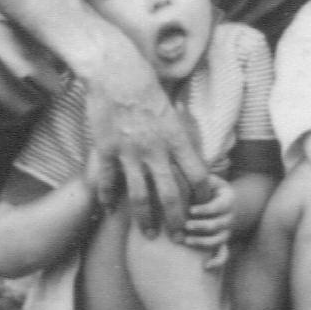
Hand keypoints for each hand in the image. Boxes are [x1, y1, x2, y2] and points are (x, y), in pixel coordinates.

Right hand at [77, 38, 208, 238]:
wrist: (115, 71)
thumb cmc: (146, 84)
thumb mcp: (172, 107)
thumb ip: (179, 130)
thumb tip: (191, 146)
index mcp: (176, 136)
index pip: (197, 174)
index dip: (202, 194)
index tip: (204, 206)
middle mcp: (155, 148)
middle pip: (170, 193)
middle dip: (177, 220)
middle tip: (180, 239)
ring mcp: (129, 152)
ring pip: (140, 195)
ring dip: (145, 219)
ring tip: (149, 236)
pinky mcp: (106, 150)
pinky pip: (108, 182)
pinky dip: (109, 199)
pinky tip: (110, 212)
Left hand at [180, 181, 235, 266]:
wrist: (225, 201)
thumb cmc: (210, 188)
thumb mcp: (209, 179)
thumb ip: (198, 177)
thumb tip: (177, 169)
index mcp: (228, 199)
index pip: (219, 206)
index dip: (206, 209)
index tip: (191, 210)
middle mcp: (230, 217)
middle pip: (219, 224)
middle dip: (202, 226)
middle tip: (186, 225)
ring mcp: (227, 231)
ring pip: (219, 240)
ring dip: (203, 242)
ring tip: (187, 241)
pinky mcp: (222, 242)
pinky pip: (223, 255)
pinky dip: (217, 262)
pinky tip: (205, 267)